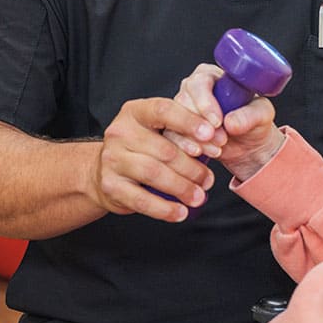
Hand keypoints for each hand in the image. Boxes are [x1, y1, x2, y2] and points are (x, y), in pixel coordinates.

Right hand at [94, 95, 222, 221]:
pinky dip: (164, 209)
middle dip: (192, 167)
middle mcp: (120, 132)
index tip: (212, 135)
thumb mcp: (160, 131)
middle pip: (164, 149)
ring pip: (154, 173)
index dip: (189, 122)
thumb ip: (185, 132)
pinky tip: (180, 212)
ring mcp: (112, 159)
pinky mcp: (110, 185)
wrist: (105, 170)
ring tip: (199, 196)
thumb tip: (217, 141)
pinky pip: (141, 200)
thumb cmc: (143, 148)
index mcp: (135, 112)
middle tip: (208, 179)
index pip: (164, 110)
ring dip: (182, 187)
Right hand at [169, 64, 285, 181]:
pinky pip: (172, 137)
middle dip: (201, 125)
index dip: (206, 103)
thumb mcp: (262, 115)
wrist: (248, 146)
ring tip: (218, 148)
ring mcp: (182, 110)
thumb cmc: (255, 122)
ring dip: (195, 139)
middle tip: (221, 139)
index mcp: (212, 75)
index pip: (200, 83)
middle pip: (183, 102)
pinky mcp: (176, 129)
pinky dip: (186, 148)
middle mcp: (192, 89)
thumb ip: (250, 115)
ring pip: (175, 121)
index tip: (218, 122)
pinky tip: (202, 153)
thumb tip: (231, 122)